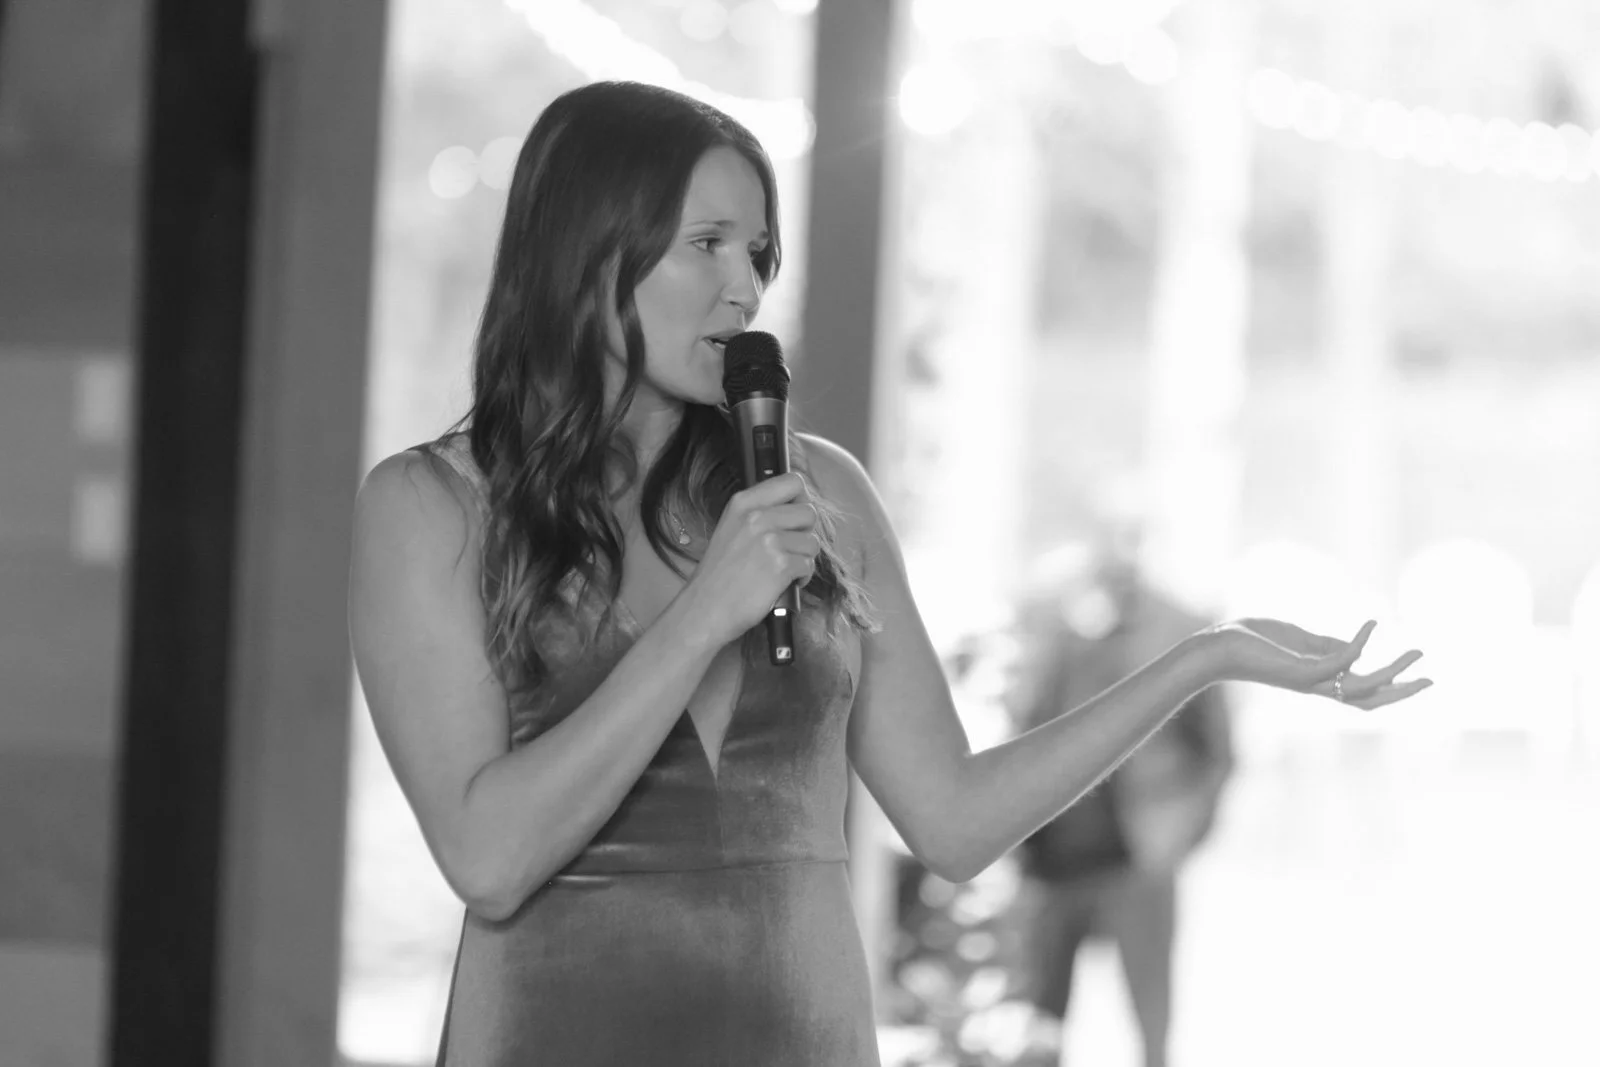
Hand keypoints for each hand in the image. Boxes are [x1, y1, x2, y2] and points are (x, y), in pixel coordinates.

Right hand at [676, 472, 818, 647]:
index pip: (792, 482)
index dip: (801, 500)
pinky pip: (809, 565)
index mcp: (744, 503)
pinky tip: (784, 584)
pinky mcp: (781, 565)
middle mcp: (757, 517)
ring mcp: (770, 541)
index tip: (795, 517)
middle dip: (804, 534)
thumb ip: (759, 513)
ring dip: (803, 558)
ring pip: (812, 542)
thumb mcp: (730, 528)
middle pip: (809, 512)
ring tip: (783, 570)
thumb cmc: (718, 575)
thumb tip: (795, 508)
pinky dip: (802, 577)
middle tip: (789, 549)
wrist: (705, 609)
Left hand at [1202, 618, 1431, 709]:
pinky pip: (1339, 662)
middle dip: (1402, 693)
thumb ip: (1325, 644)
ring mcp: (1310, 681)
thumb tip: (1356, 647)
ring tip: (1417, 651)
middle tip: (1432, 679)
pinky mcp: (1299, 671)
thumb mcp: (1297, 640)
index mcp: (1320, 680)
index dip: (1392, 687)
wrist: (1218, 647)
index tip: (1419, 675)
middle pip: (1370, 700)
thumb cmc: (1252, 641)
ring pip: (1363, 687)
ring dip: (1393, 671)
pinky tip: (1372, 624)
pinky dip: (1359, 644)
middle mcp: (1319, 687)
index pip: (1363, 692)